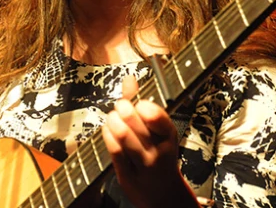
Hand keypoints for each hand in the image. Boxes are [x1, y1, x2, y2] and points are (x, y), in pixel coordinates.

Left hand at [101, 74, 198, 207]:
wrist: (164, 198)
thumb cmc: (159, 156)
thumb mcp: (158, 132)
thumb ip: (141, 104)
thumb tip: (129, 79)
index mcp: (169, 138)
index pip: (162, 121)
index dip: (148, 110)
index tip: (140, 104)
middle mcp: (158, 153)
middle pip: (139, 128)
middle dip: (125, 111)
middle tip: (120, 106)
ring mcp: (143, 166)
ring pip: (125, 139)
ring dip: (114, 122)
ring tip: (112, 116)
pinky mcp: (128, 176)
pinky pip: (115, 153)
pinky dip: (108, 137)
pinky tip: (107, 130)